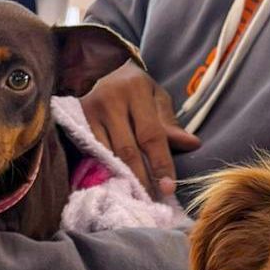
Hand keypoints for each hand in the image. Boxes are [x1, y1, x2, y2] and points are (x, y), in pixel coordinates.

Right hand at [81, 61, 201, 199]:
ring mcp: (89, 112)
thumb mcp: (156, 98)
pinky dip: (105, 170)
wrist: (99, 69)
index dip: (160, 163)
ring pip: (107, 154)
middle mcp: (110, 101)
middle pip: (127, 149)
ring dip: (123, 178)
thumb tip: (193, 144)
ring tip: (136, 196)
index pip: (151, 135)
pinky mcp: (77, 121)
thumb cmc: (134, 87)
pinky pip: (92, 152)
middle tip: (152, 199)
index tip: (168, 187)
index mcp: (136, 91)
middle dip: (141, 177)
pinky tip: (115, 184)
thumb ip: (170, 124)